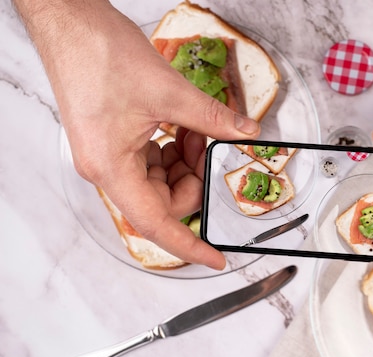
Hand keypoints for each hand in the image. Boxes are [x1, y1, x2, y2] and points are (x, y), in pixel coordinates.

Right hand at [18, 1, 260, 268]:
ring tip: (198, 128)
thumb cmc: (97, 54)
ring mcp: (109, 154)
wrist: (69, 23)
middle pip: (162, 200)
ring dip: (186, 160)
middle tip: (212, 151)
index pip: (156, 223)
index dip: (188, 245)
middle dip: (195, 181)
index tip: (214, 258)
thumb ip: (212, 119)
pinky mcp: (114, 139)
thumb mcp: (169, 92)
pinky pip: (152, 159)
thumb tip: (244, 133)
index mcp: (112, 169)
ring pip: (159, 179)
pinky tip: (185, 126)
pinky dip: (174, 148)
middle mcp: (106, 168)